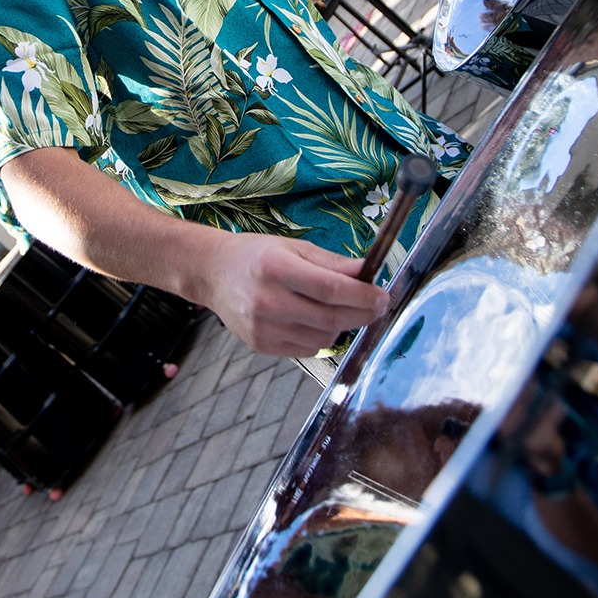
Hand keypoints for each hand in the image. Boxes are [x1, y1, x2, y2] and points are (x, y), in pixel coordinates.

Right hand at [200, 235, 389, 356]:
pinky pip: (308, 349)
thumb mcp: (294, 248)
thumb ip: (332, 263)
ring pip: (324, 337)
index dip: (363, 296)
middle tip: (378, 306)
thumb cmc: (256, 256)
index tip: (382, 296)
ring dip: (343, 325)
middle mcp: (268, 300)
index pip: (331, 289)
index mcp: (277, 268)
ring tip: (340, 308)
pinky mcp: (262, 345)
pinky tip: (317, 320)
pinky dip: (322, 337)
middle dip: (363, 314)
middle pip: (331, 317)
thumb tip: (367, 272)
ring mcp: (264, 327)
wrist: (214, 274)